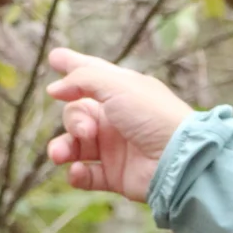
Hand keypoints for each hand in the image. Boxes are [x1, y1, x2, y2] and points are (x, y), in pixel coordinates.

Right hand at [45, 48, 193, 201]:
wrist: (177, 158)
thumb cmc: (153, 116)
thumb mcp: (118, 86)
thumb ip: (83, 79)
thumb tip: (54, 88)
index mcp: (124, 93)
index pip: (93, 75)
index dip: (74, 65)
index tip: (55, 57)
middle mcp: (118, 118)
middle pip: (77, 113)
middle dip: (73, 120)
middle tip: (87, 129)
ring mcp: (116, 147)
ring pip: (74, 145)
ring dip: (62, 148)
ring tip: (61, 154)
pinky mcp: (117, 174)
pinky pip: (86, 175)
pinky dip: (77, 175)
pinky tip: (79, 171)